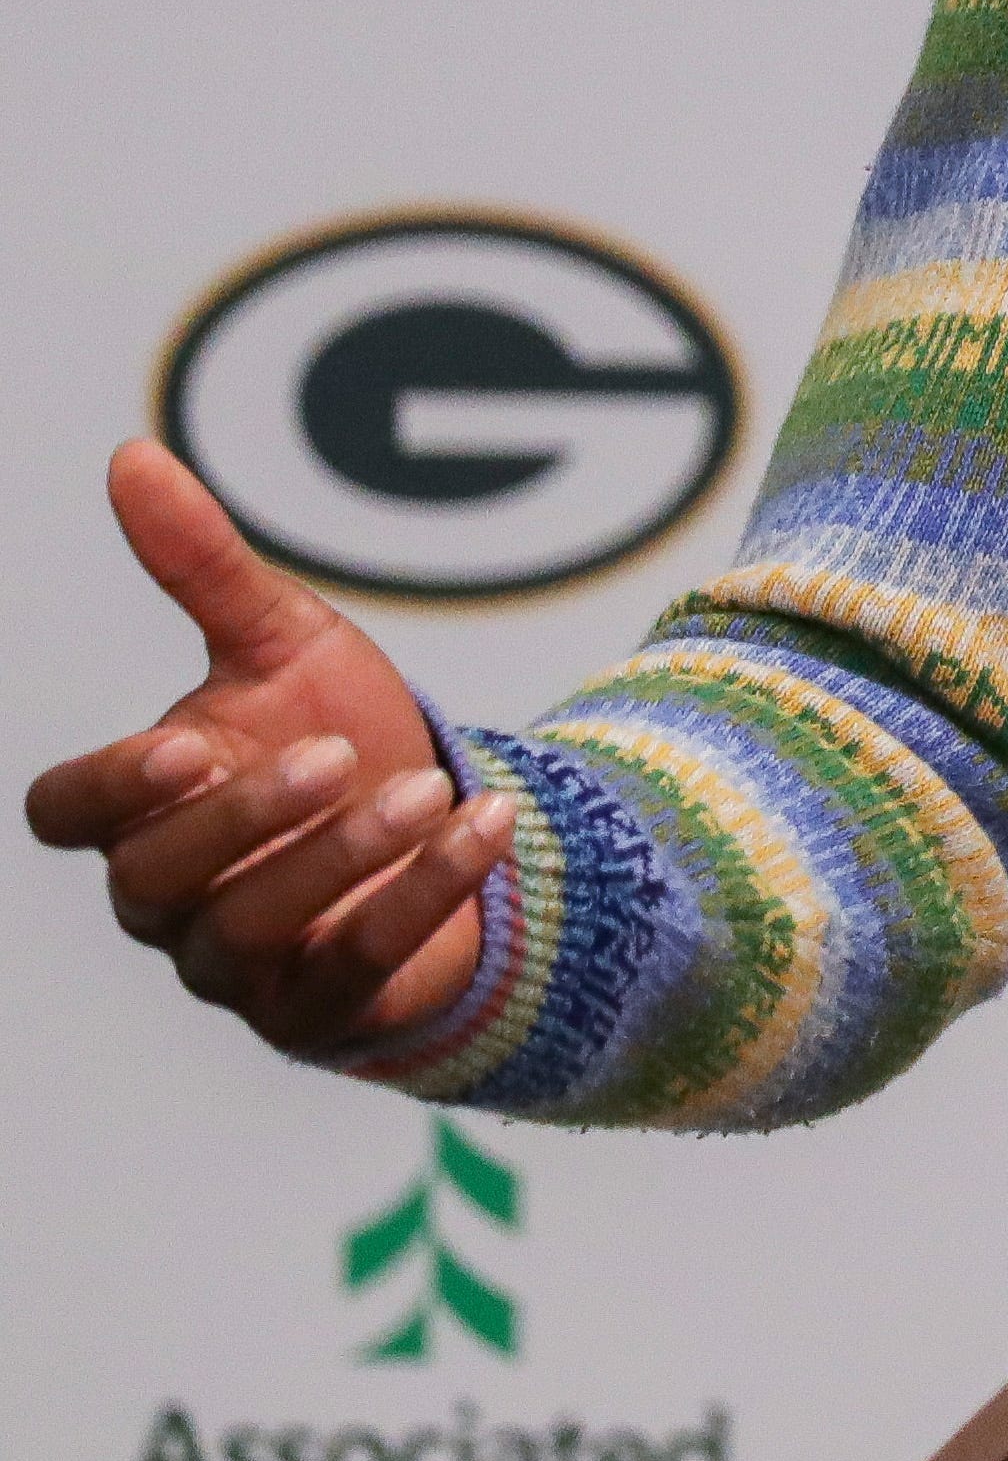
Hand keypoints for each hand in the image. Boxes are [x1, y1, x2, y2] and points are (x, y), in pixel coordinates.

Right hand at [24, 440, 510, 1052]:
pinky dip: (425, 895)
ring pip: (247, 930)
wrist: (442, 824)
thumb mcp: (282, 643)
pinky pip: (357, 965)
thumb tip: (130, 456)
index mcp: (144, 811)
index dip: (114, 789)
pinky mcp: (324, 1003)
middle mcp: (170, 899)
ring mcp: (239, 964)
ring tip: (424, 790)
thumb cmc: (339, 733)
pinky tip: (487, 826)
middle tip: (338, 757)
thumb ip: (203, 566)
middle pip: (154, 877)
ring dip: (342, 859)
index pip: (66, 814)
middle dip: (247, 819)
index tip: (196, 744)